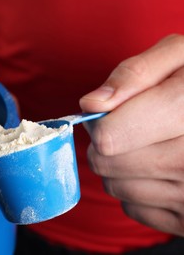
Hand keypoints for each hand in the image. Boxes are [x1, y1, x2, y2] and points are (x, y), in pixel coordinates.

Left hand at [79, 34, 183, 235]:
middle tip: (129, 126)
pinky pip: (132, 208)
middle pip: (106, 163)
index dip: (100, 121)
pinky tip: (161, 170)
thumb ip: (134, 74)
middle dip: (106, 142)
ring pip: (114, 186)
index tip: (110, 111)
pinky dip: (137, 189)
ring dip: (119, 166)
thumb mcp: (180, 57)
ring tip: (149, 145)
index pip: (110, 136)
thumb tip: (92, 104)